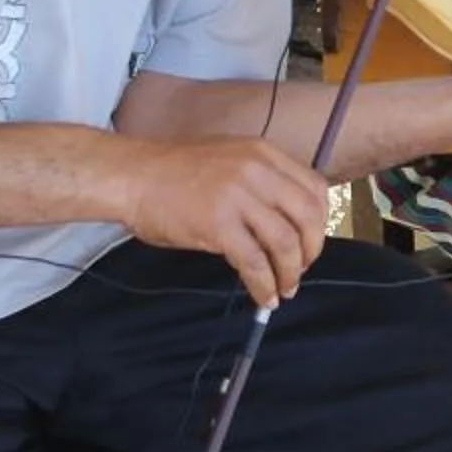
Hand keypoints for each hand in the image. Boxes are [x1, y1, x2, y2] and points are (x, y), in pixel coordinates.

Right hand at [117, 138, 331, 309]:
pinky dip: (264, 285)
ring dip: (289, 273)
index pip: (315, 189)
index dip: (320, 222)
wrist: (131, 176)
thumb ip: (261, 181)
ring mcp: (238, 197)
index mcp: (264, 154)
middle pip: (308, 217)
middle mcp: (257, 171)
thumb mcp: (229, 159)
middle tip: (300, 270)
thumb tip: (286, 220)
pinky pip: (254, 262)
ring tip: (284, 290)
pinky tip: (263, 297)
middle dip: (311, 250)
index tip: (310, 242)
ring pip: (285, 242)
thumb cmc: (174, 173)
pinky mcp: (218, 225)